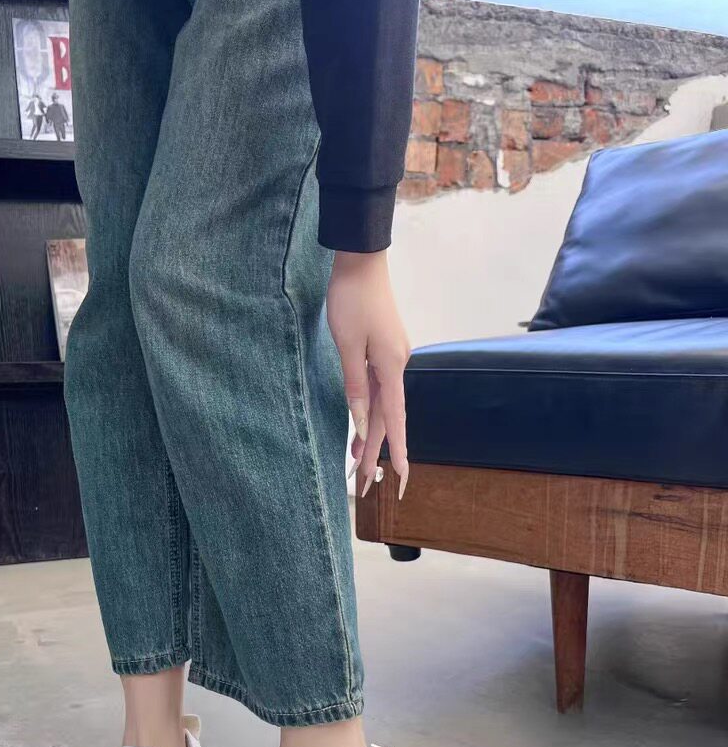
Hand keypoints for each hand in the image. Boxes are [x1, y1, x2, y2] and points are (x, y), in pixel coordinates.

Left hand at [325, 248, 410, 499]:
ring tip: (359, 464)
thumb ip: (355, 386)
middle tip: (366, 484)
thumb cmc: (351, 300)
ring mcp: (394, 358)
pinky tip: (363, 427)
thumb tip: (363, 423)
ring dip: (373, 435)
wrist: (361, 262)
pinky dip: (372, 412)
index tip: (400, 477)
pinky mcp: (386, 351)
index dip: (397, 450)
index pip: (395, 418)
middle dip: (377, 452)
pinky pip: (381, 389)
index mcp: (391, 366)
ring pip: (384, 405)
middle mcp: (398, 365)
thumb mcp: (347, 346)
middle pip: (389, 417)